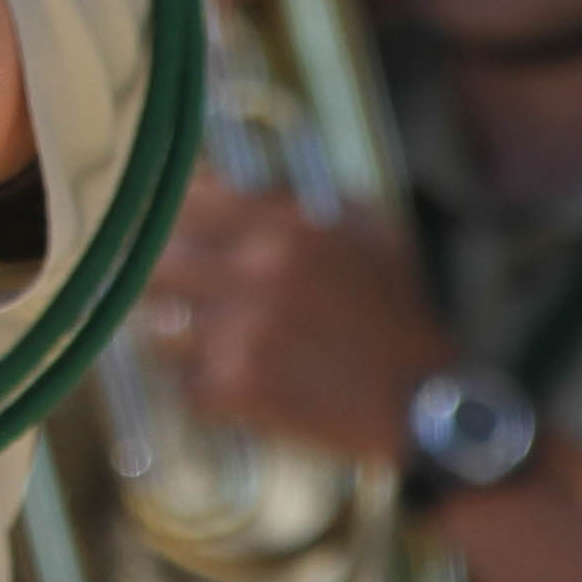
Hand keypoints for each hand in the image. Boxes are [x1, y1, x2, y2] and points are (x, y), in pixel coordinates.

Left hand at [142, 184, 458, 471]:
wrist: (427, 401)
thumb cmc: (398, 311)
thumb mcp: (365, 230)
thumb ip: (292, 201)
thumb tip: (216, 180)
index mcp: (284, 227)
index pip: (185, 201)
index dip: (168, 218)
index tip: (166, 231)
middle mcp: (255, 273)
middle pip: (155, 262)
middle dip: (158, 278)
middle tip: (168, 293)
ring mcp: (241, 332)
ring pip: (159, 328)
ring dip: (175, 338)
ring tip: (198, 346)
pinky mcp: (237, 388)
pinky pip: (184, 384)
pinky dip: (200, 388)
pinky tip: (229, 387)